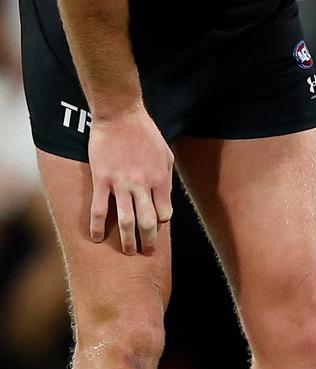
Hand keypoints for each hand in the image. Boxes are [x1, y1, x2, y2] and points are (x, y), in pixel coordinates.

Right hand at [88, 105, 173, 254]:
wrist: (120, 115)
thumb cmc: (146, 133)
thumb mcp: (166, 155)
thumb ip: (166, 179)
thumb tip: (165, 199)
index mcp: (160, 180)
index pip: (164, 213)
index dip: (161, 222)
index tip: (156, 224)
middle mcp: (142, 185)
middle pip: (147, 223)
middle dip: (148, 241)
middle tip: (146, 252)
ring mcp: (121, 184)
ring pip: (125, 221)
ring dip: (127, 241)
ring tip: (127, 252)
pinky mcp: (102, 180)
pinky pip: (100, 209)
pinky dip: (97, 227)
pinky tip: (96, 238)